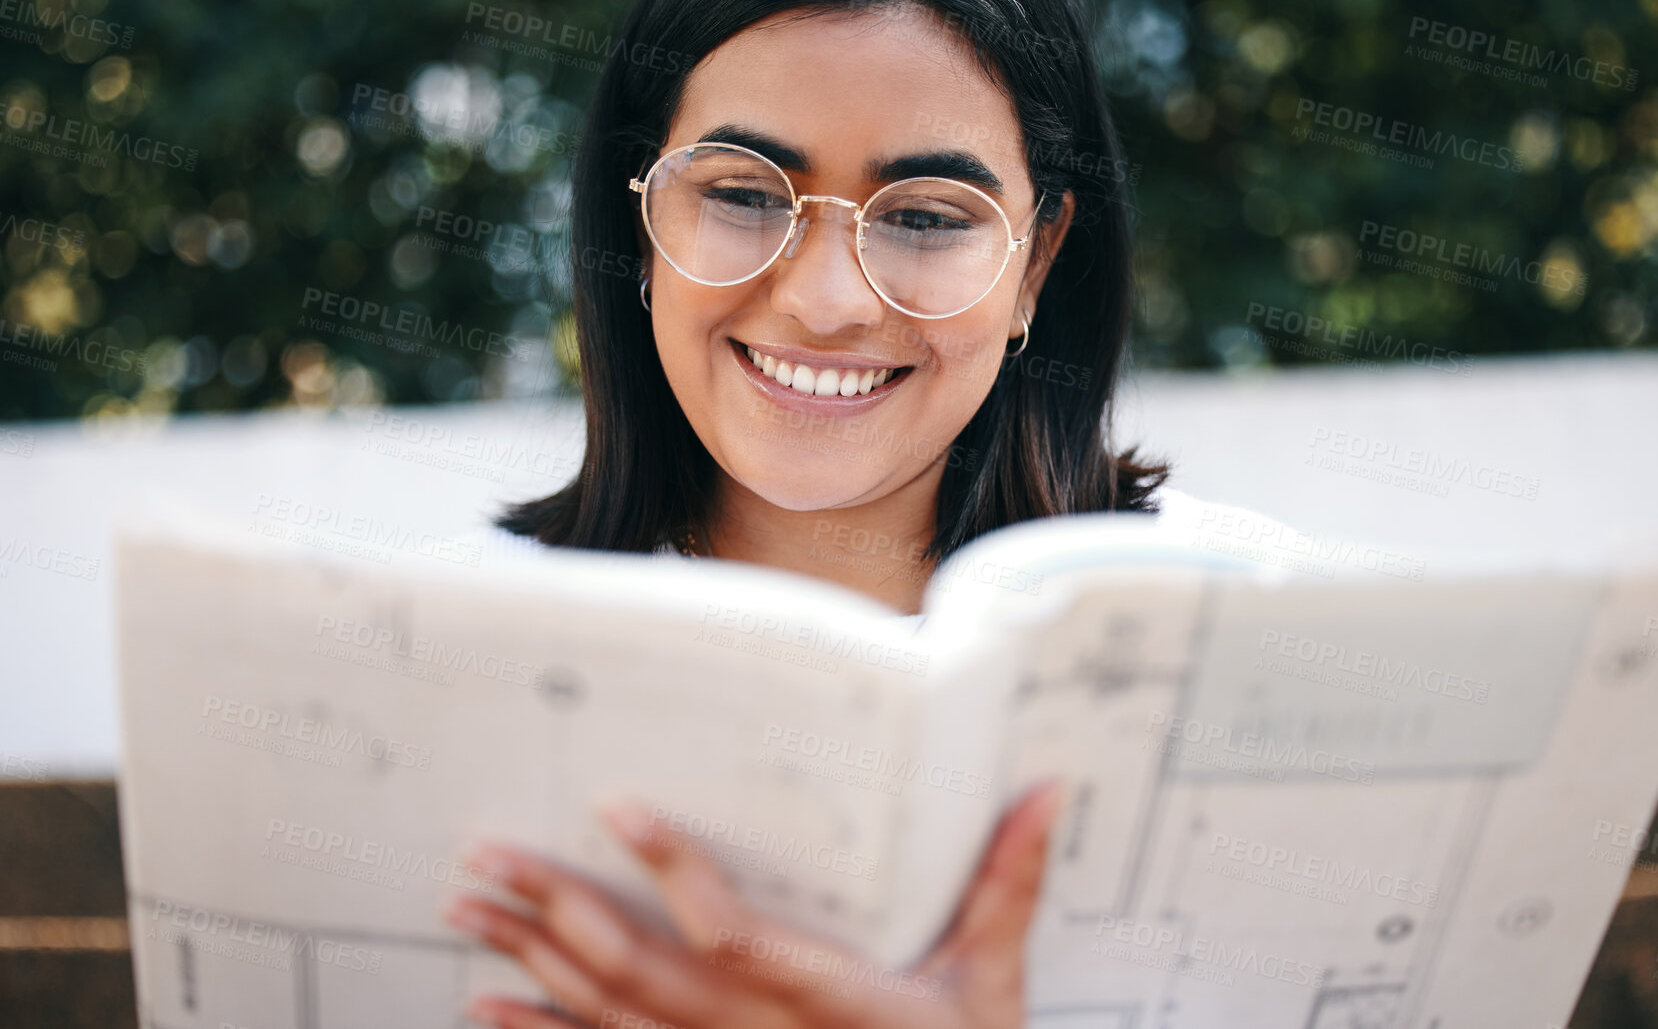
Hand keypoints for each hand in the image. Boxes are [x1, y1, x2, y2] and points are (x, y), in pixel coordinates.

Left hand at [444, 782, 1063, 1028]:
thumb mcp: (994, 989)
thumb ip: (1007, 887)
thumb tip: (1045, 792)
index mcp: (829, 1002)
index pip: (734, 934)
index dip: (675, 871)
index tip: (618, 808)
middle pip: (642, 975)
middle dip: (559, 911)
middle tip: (488, 855)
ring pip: (609, 1019)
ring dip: (533, 961)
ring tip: (470, 905)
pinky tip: (485, 1005)